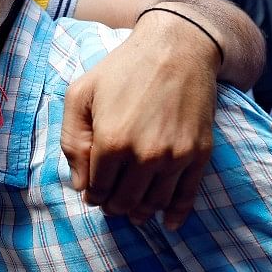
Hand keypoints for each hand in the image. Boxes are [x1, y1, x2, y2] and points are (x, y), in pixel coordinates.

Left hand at [61, 9, 216, 229]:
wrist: (177, 48)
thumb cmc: (122, 68)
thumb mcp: (80, 94)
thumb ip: (72, 140)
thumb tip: (80, 184)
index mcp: (111, 141)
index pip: (97, 188)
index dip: (92, 194)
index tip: (92, 192)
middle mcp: (145, 155)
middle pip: (124, 201)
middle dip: (113, 205)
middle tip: (109, 202)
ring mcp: (175, 157)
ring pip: (153, 203)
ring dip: (139, 212)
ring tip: (132, 210)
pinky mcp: (199, 154)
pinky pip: (187, 196)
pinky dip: (176, 214)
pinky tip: (168, 223)